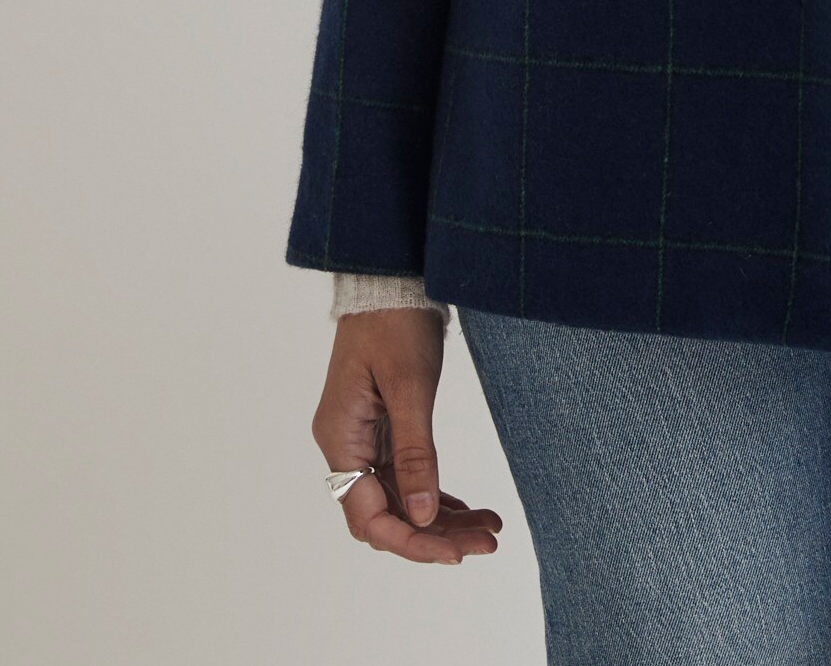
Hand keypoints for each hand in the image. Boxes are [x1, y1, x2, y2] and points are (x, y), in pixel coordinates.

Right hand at [312, 308, 503, 563]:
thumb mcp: (409, 385)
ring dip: (442, 518)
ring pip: (401, 498)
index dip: (413, 540)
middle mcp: (346, 445)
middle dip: (435, 535)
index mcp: (341, 439)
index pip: (370, 516)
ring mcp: (364, 437)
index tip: (456, 553)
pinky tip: (468, 509)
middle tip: (487, 542)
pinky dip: (437, 494)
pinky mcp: (383, 426)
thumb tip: (423, 515)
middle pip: (386, 514)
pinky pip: (407, 476)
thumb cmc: (394, 321)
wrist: (392, 276)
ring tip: (489, 530)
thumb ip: (415, 453)